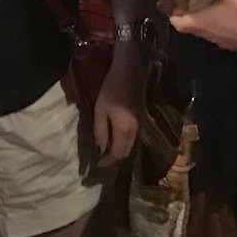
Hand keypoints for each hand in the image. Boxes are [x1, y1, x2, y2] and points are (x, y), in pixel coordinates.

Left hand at [93, 43, 143, 164]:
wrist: (130, 70)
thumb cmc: (111, 89)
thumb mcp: (100, 110)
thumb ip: (101, 131)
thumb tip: (101, 149)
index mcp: (125, 130)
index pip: (117, 154)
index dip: (107, 162)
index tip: (96, 165)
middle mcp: (135, 131)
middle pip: (126, 152)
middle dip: (114, 159)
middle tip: (101, 161)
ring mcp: (140, 124)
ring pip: (130, 146)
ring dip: (119, 152)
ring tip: (107, 152)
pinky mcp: (140, 118)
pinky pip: (132, 138)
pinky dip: (124, 143)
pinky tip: (115, 140)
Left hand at [169, 0, 236, 51]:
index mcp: (203, 23)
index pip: (178, 23)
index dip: (172, 14)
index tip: (170, 4)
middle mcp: (209, 35)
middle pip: (190, 28)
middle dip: (187, 16)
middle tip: (189, 1)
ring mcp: (221, 42)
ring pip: (205, 32)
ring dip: (203, 21)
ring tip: (207, 6)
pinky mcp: (233, 45)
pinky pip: (218, 35)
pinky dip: (216, 26)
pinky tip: (227, 17)